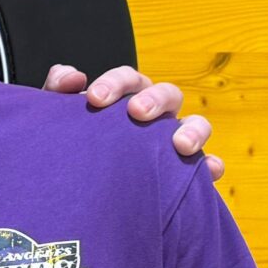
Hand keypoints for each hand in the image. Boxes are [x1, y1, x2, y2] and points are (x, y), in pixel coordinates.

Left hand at [42, 63, 221, 182]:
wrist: (74, 192)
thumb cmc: (69, 148)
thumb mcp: (57, 123)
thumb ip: (57, 94)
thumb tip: (71, 76)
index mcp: (126, 97)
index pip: (127, 79)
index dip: (115, 83)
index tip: (95, 98)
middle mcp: (155, 116)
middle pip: (167, 94)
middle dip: (155, 99)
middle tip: (136, 112)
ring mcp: (173, 141)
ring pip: (196, 123)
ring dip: (193, 130)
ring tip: (181, 145)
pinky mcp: (185, 172)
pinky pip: (207, 165)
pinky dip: (211, 165)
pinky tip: (209, 171)